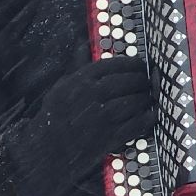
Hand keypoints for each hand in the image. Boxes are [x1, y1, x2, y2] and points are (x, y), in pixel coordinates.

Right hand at [17, 57, 152, 180]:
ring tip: (149, 97)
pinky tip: (150, 114)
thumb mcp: (60, 87)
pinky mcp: (109, 136)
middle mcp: (92, 95)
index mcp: (80, 81)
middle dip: (142, 80)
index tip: (141, 64)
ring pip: (134, 101)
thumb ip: (76, 66)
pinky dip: (147, 118)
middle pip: (128, 81)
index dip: (132, 63)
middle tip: (149, 81)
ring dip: (146, 98)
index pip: (114, 65)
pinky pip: (136, 123)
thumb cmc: (53, 118)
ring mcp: (102, 116)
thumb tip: (83, 44)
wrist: (45, 151)